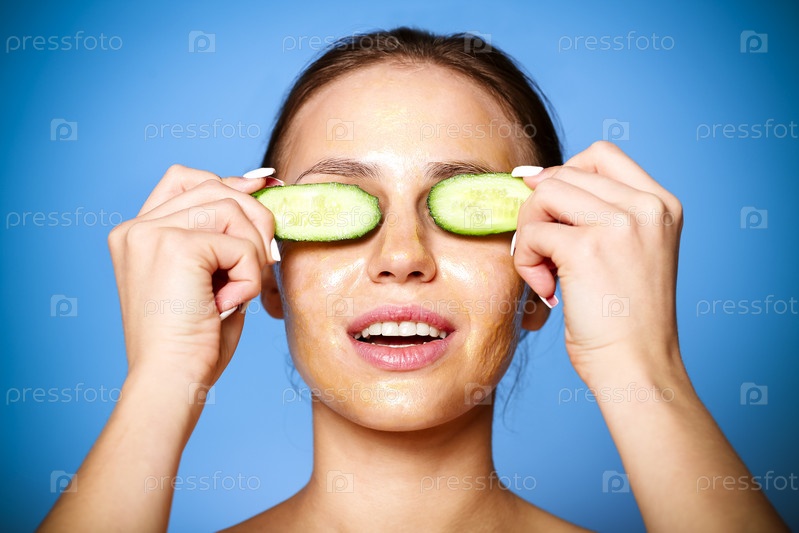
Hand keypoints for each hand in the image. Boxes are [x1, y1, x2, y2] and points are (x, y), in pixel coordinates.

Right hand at [108, 165, 280, 387]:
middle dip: (255, 220)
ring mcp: (150, 234)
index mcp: (136, 235)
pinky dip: (250, 276)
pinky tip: (229, 304)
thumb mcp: (210, 278)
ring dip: (252, 254)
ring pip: (232, 210)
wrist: (171, 382)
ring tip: (237, 292)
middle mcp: (136, 229)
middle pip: (216, 188)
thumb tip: (261, 187)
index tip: (264, 187)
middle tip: (264, 263)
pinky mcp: (174, 247)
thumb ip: (224, 236)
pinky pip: (240, 244)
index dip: (229, 181)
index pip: (184, 179)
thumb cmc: (194, 343)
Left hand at [512, 141, 682, 383]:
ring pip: (543, 196)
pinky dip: (526, 261)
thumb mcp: (630, 251)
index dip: (563, 176)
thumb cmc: (624, 319)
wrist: (638, 368)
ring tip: (544, 271)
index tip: (550, 213)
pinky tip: (547, 290)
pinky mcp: (587, 248)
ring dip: (530, 233)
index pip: (600, 155)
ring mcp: (619, 224)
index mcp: (662, 204)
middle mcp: (646, 207)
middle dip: (540, 211)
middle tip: (545, 253)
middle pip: (564, 174)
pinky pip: (532, 233)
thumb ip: (598, 212)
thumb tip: (534, 178)